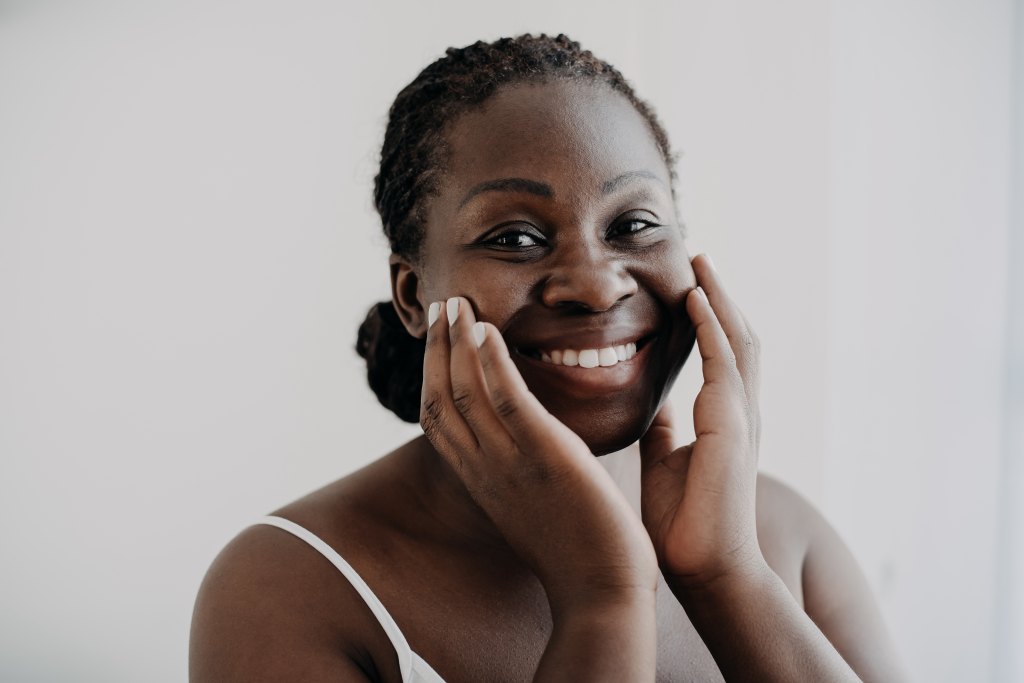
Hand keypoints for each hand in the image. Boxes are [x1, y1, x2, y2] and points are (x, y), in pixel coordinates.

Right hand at [421, 296, 657, 608]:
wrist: (602, 594)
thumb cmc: (577, 553)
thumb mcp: (533, 507)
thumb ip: (522, 474)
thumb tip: (529, 449)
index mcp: (482, 482)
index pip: (438, 420)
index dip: (432, 374)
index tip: (440, 339)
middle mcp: (484, 470)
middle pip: (441, 398)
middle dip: (437, 348)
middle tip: (441, 305)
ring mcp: (511, 463)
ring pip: (466, 392)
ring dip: (457, 342)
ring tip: (457, 303)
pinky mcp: (545, 456)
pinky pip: (507, 399)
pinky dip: (492, 361)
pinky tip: (487, 330)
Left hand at [638, 254, 764, 587]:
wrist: (705, 568)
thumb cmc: (685, 521)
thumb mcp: (667, 459)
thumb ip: (666, 429)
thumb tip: (654, 407)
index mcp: (722, 418)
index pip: (720, 353)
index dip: (708, 317)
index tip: (688, 284)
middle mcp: (739, 411)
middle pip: (736, 336)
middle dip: (719, 295)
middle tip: (699, 258)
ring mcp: (741, 417)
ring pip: (737, 340)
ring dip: (719, 298)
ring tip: (700, 263)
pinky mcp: (732, 427)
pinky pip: (724, 363)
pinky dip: (711, 326)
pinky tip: (695, 298)